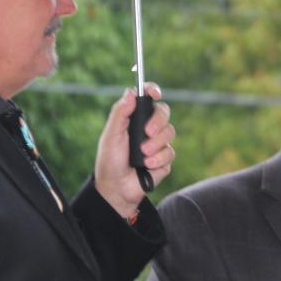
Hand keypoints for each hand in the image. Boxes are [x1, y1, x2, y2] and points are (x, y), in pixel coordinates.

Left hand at [93, 83, 174, 216]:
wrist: (117, 188)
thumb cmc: (110, 161)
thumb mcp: (111, 135)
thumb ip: (120, 113)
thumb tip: (130, 92)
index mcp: (133, 118)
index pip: (147, 98)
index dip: (153, 91)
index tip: (154, 93)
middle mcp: (147, 128)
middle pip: (164, 112)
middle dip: (158, 121)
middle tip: (148, 132)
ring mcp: (158, 143)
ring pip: (170, 132)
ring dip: (156, 144)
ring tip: (143, 155)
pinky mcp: (164, 159)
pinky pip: (170, 152)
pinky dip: (158, 159)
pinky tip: (147, 166)